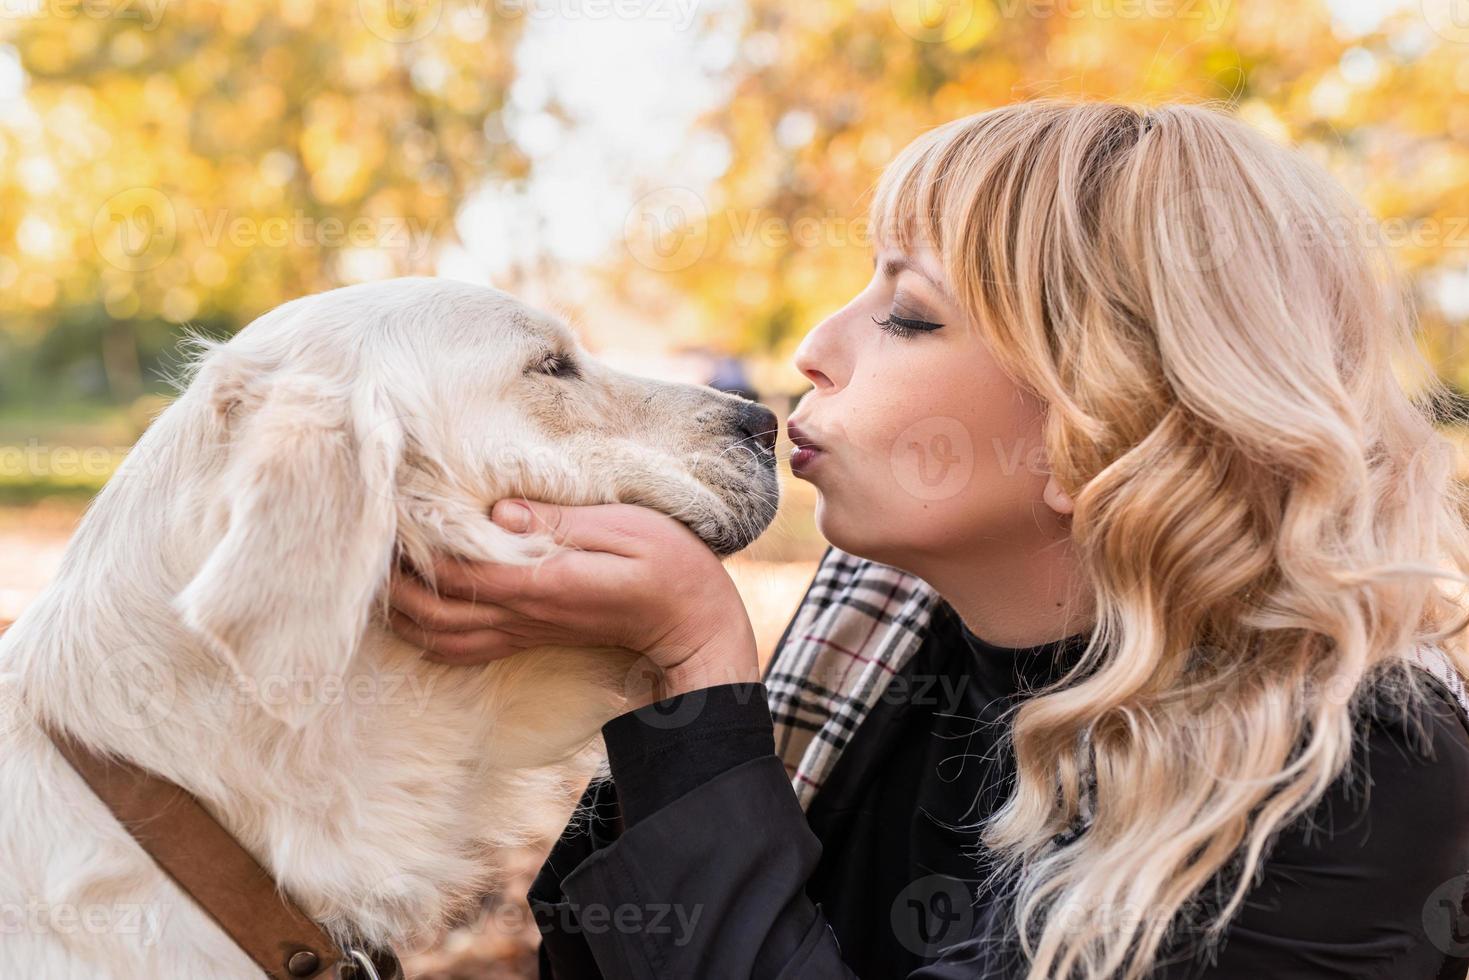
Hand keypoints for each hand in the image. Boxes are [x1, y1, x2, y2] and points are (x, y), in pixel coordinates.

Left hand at [387, 499, 758, 699]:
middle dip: (391, 579)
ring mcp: (523, 630)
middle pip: (432, 608)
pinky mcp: (528, 635)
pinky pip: (460, 647)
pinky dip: (424, 633)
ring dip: (399, 609)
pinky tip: (411, 610)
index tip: (388, 507)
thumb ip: (563, 522)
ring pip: (437, 634)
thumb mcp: (628, 529)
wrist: (692, 625)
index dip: (414, 542)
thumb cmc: (670, 568)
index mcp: (541, 583)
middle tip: (362, 539)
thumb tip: (501, 508)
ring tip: (374, 573)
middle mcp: (522, 613)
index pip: (456, 567)